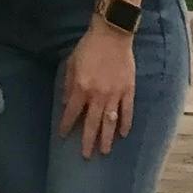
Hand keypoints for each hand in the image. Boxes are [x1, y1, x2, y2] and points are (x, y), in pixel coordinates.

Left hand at [59, 22, 138, 158]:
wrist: (112, 36)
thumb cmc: (88, 47)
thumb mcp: (71, 63)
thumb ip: (69, 84)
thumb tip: (67, 103)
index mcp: (82, 87)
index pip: (72, 112)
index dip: (67, 124)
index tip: (63, 136)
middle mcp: (98, 95)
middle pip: (92, 123)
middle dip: (88, 140)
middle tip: (86, 155)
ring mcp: (115, 94)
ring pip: (110, 122)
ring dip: (107, 138)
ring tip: (105, 151)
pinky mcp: (129, 91)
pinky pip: (127, 112)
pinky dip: (125, 124)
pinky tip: (123, 135)